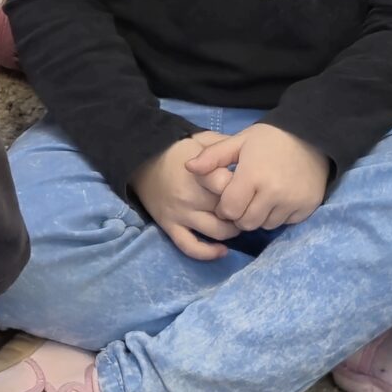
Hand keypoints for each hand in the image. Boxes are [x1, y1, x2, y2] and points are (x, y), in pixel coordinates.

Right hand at [132, 134, 239, 259]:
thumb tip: (251, 154)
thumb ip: (225, 146)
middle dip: (243, 211)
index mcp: (200, 174)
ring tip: (237, 223)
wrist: (140, 159)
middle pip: (228, 211)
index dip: (245, 190)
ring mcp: (180, 214)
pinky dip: (208, 253)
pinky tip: (222, 251)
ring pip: (216, 232)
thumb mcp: (203, 139)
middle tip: (249, 208)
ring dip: (232, 231)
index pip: (231, 188)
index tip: (250, 188)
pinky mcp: (169, 227)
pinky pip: (190, 247)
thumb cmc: (177, 149)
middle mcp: (191, 197)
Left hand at [190, 122, 329, 232]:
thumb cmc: (271, 138)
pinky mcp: (306, 207)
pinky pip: (286, 222)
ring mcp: (292, 202)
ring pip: (266, 225)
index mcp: (252, 176)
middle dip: (241, 214)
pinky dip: (280, 215)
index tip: (231, 195)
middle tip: (246, 199)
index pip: (229, 210)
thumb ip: (213, 156)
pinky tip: (280, 198)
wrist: (312, 135)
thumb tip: (188, 168)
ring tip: (263, 198)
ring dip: (260, 216)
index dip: (225, 206)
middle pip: (246, 223)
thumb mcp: (240, 141)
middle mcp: (273, 193)